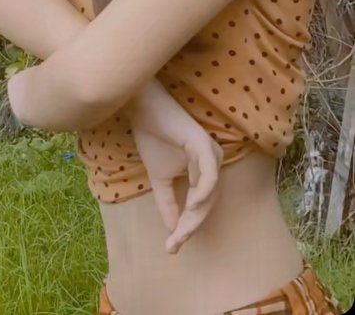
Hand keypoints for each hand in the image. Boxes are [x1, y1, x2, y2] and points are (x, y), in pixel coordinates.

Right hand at [126, 79, 222, 254]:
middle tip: (174, 244)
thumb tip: (173, 231)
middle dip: (191, 226)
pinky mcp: (204, 145)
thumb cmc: (154, 138)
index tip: (171, 247)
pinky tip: (190, 206)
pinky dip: (203, 192)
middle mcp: (213, 162)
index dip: (188, 227)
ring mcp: (211, 153)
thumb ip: (167, 203)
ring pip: (210, 193)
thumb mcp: (159, 179)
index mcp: (204, 169)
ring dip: (196, 215)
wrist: (144, 110)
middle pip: (208, 203)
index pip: (201, 205)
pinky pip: (209, 175)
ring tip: (180, 232)